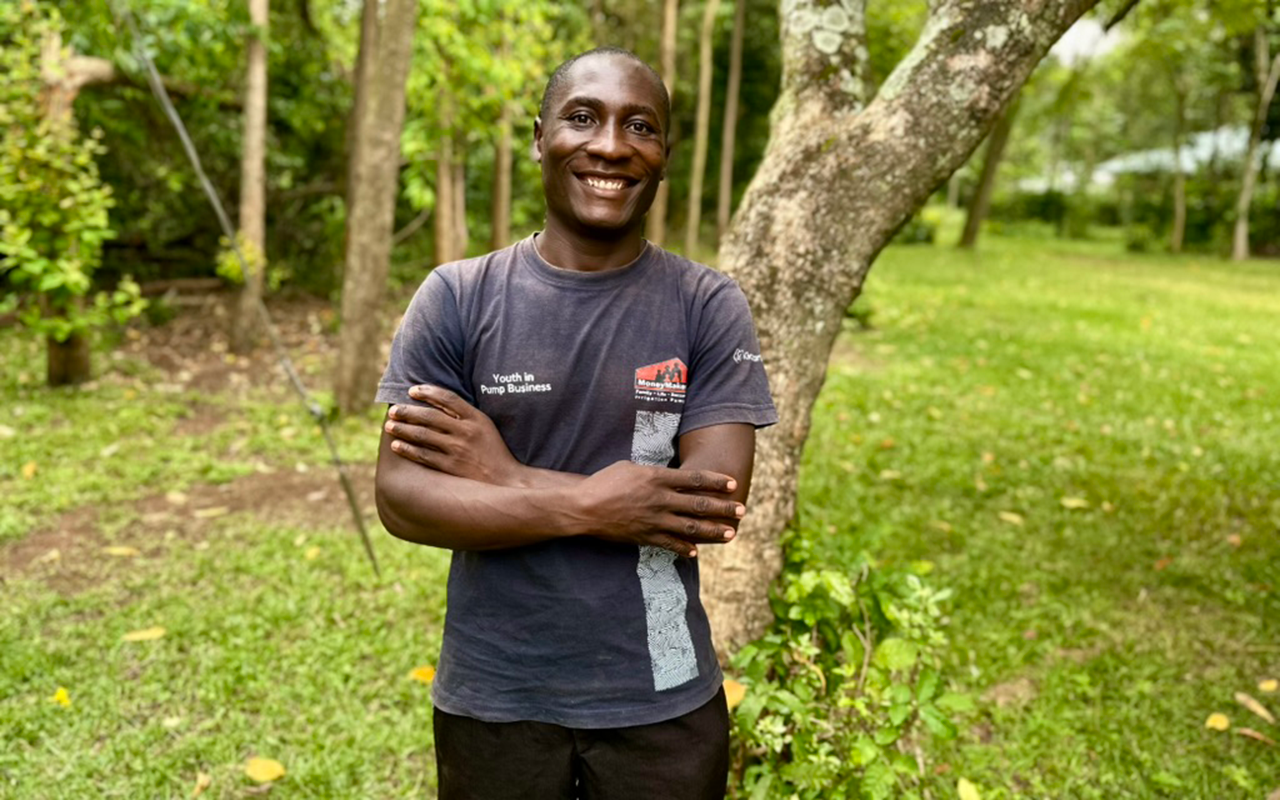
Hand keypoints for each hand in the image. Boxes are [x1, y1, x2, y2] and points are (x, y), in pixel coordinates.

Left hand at [385, 384, 522, 485]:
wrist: (505, 480)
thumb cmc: (493, 450)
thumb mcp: (485, 426)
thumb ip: (464, 413)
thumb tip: (436, 401)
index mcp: (476, 418)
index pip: (447, 398)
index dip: (427, 392)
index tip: (411, 390)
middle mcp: (466, 432)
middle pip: (430, 416)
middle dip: (408, 411)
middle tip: (393, 411)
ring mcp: (458, 450)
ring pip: (423, 435)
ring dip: (403, 429)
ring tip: (389, 426)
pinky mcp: (451, 467)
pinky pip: (424, 456)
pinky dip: (408, 449)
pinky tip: (397, 445)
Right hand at [571, 461, 744, 557]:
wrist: (584, 507)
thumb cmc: (605, 482)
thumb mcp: (631, 468)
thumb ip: (653, 474)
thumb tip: (668, 476)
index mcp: (657, 478)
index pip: (694, 479)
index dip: (716, 482)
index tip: (732, 484)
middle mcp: (660, 499)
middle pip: (699, 503)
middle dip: (723, 507)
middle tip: (742, 509)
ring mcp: (654, 520)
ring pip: (691, 526)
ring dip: (713, 530)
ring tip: (730, 533)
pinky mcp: (645, 536)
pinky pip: (670, 544)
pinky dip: (684, 548)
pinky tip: (696, 552)